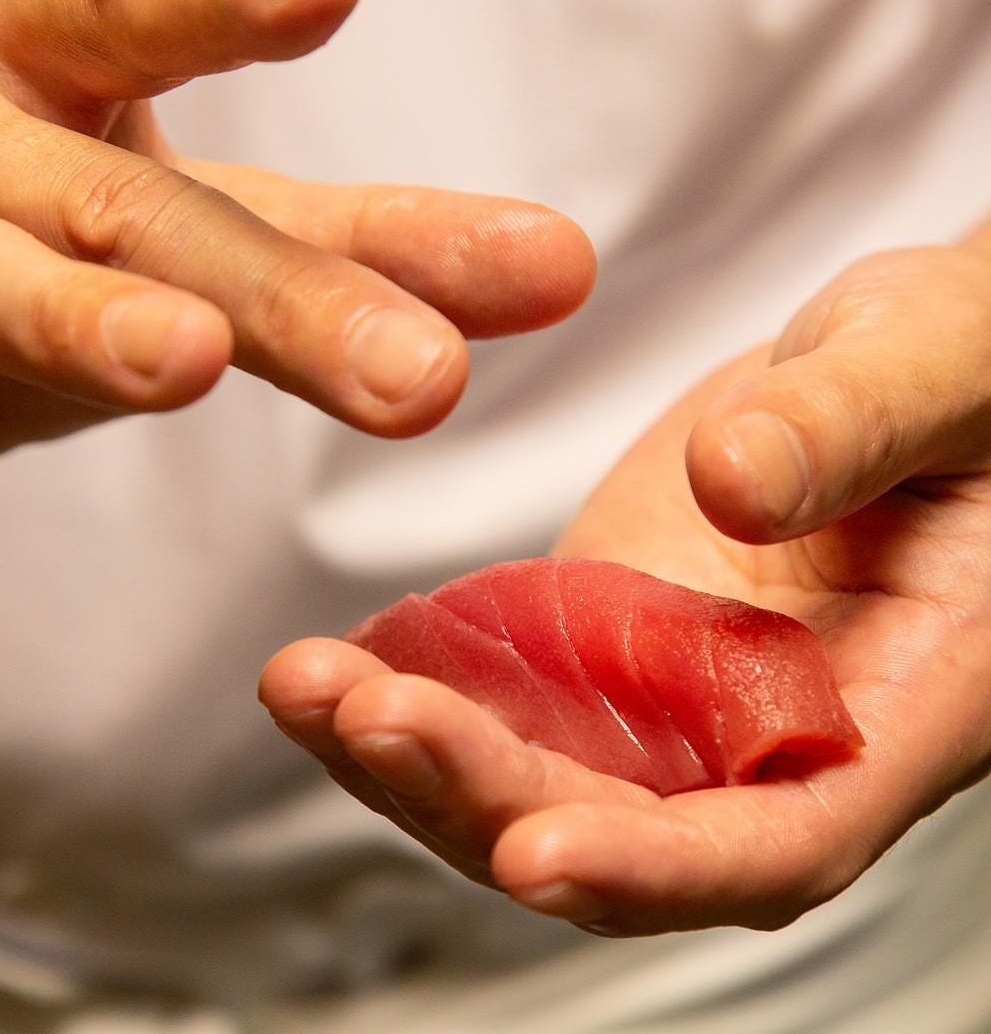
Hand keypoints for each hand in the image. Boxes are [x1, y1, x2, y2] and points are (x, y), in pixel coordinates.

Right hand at [0, 0, 592, 560]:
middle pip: (121, 200)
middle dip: (271, 289)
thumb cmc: (26, 246)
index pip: (143, 9)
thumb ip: (364, 248)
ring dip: (68, 316)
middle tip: (420, 372)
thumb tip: (558, 267)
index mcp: (37, 53)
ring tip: (181, 358)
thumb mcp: (198, 232)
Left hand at [262, 243, 990, 934]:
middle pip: (623, 826)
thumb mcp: (939, 366)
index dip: (660, 866)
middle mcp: (772, 730)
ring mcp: (678, 689)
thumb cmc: (969, 366)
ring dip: (416, 755)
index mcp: (893, 703)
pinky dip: (414, 691)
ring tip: (305, 687)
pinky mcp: (610, 636)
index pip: (780, 837)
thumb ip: (854, 428)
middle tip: (366, 718)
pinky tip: (328, 664)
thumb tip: (736, 486)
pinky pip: (504, 694)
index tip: (534, 852)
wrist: (915, 363)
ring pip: (539, 774)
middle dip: (486, 798)